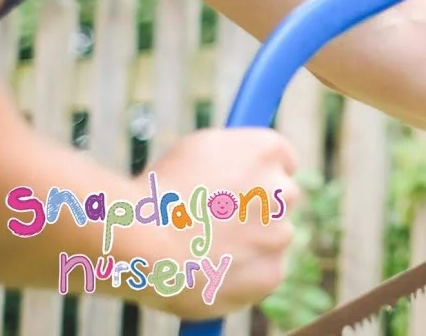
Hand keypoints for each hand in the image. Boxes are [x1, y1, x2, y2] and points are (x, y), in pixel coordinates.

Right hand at [134, 127, 301, 318]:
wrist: (142, 243)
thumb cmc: (157, 193)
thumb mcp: (194, 151)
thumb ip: (231, 156)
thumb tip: (240, 168)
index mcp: (267, 150)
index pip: (283, 160)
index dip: (260, 175)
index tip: (245, 187)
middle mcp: (284, 189)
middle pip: (280, 199)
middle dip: (255, 209)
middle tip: (215, 223)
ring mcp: (280, 233)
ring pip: (271, 239)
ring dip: (248, 244)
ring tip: (201, 250)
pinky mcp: (271, 273)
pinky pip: (262, 273)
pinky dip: (241, 276)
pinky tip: (208, 273)